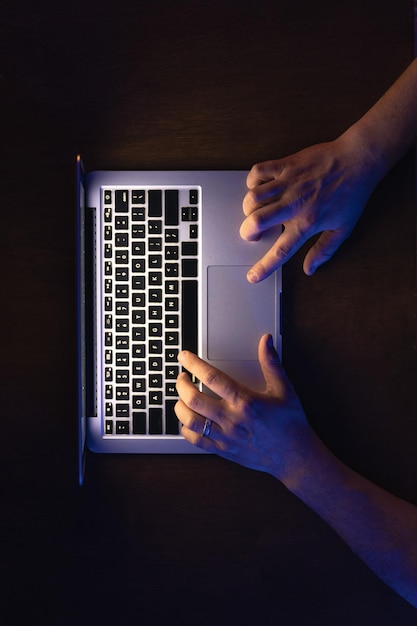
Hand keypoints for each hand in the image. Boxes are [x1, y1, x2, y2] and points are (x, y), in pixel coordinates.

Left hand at [175, 334, 311, 480]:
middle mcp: (232, 419)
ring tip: (181, 398)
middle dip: (181, 385)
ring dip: (180, 407)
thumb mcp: (284, 389)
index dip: (194, 364)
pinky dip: (186, 430)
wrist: (296, 456)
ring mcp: (226, 437)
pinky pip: (196, 441)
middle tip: (181, 377)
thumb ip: (271, 363)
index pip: (212, 378)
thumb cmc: (291, 423)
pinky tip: (187, 421)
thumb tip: (266, 341)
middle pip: (194, 399)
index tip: (184, 357)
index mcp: (245, 401)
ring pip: (191, 421)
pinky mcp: (224, 451)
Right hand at [240, 137, 374, 280]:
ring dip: (249, 208)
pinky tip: (260, 186)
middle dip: (247, 232)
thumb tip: (310, 269)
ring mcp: (288, 183)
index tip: (253, 276)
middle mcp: (294, 204)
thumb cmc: (352, 193)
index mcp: (307, 223)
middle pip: (257, 222)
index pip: (281, 251)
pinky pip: (258, 172)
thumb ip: (324, 250)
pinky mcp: (286, 164)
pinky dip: (252, 180)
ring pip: (253, 197)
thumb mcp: (344, 228)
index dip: (264, 267)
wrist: (359, 160)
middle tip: (252, 233)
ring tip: (256, 211)